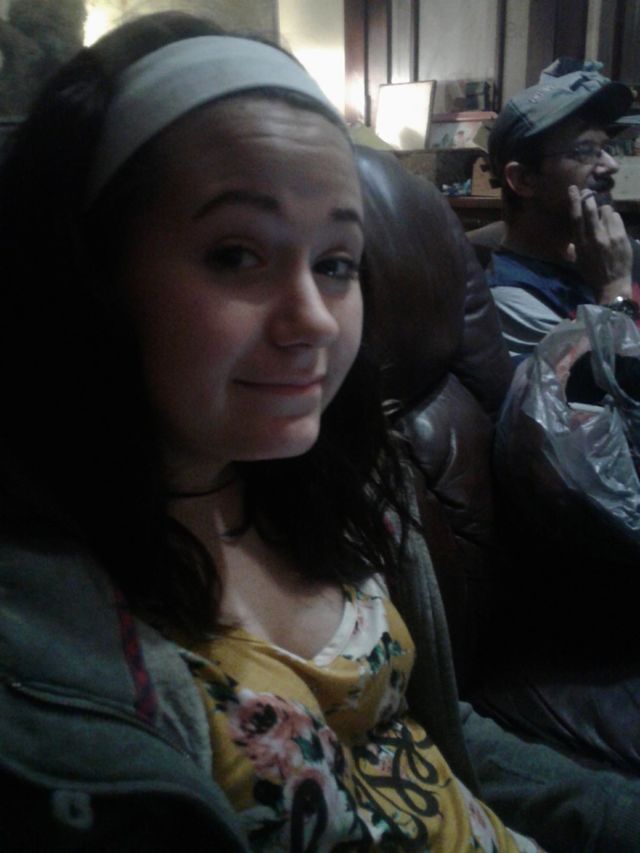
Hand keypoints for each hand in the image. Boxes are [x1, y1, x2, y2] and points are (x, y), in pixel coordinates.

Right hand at [568, 184, 631, 302]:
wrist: (612, 285)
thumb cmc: (592, 273)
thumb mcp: (578, 261)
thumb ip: (574, 248)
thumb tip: (570, 241)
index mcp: (581, 243)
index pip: (576, 217)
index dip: (574, 200)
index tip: (573, 188)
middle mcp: (594, 237)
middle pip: (591, 209)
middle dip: (590, 198)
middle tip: (589, 194)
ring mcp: (609, 236)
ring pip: (607, 210)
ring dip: (604, 211)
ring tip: (604, 217)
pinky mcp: (621, 237)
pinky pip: (617, 218)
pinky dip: (614, 219)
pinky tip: (613, 226)